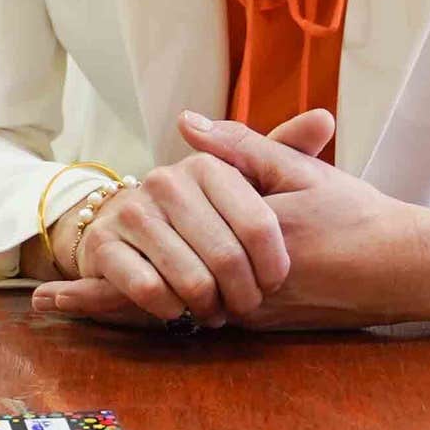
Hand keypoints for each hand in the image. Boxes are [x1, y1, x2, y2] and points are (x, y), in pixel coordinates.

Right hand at [32, 112, 330, 329]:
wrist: (127, 227)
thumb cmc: (201, 210)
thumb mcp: (249, 177)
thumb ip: (288, 150)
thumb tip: (325, 118)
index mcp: (208, 166)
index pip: (260, 226)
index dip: (273, 265)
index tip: (275, 283)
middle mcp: (166, 181)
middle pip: (226, 259)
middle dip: (242, 294)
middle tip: (244, 305)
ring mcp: (132, 213)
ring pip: (190, 279)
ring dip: (209, 307)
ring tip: (215, 310)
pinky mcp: (104, 246)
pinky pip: (149, 290)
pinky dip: (171, 309)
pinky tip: (179, 310)